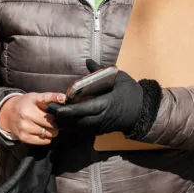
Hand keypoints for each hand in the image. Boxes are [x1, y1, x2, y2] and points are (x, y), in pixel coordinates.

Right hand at [0, 92, 64, 144]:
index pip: (45, 98)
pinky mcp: (23, 136)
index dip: (55, 97)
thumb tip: (64, 101)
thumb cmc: (26, 105)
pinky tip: (43, 133)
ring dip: (52, 131)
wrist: (8, 113)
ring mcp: (24, 125)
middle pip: (50, 122)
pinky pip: (43, 141)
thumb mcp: (35, 98)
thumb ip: (48, 100)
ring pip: (48, 133)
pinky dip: (47, 138)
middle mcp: (27, 112)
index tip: (63, 98)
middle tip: (54, 122)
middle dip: (55, 123)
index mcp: (32, 100)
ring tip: (47, 127)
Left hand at [46, 60, 162, 138]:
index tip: (56, 106)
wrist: (145, 111)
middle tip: (49, 110)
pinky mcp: (102, 130)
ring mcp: (101, 126)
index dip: (67, 109)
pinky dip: (74, 128)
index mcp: (105, 104)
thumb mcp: (118, 78)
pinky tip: (66, 123)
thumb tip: (88, 61)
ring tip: (53, 117)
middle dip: (62, 117)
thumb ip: (100, 71)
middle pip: (77, 121)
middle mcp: (101, 118)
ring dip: (66, 124)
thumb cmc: (131, 93)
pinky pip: (85, 131)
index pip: (82, 109)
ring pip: (79, 129)